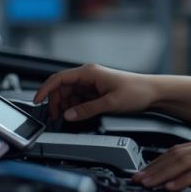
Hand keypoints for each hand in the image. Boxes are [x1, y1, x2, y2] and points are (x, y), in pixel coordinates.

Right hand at [33, 63, 156, 120]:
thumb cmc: (136, 92)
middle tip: (54, 117)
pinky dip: (74, 107)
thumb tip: (68, 115)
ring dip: (65, 105)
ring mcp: (92, 83)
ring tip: (64, 118)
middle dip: (55, 102)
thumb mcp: (110, 103)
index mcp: (89, 73)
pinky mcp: (97, 91)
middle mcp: (89, 76)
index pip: (59, 78)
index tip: (37, 101)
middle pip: (62, 87)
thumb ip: (87, 110)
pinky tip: (76, 115)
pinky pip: (79, 98)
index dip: (45, 89)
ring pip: (69, 94)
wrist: (153, 92)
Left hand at [131, 135, 190, 191]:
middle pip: (175, 154)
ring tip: (147, 184)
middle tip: (138, 178)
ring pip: (182, 162)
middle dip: (153, 167)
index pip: (180, 149)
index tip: (146, 171)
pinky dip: (181, 180)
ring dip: (161, 174)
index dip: (159, 161)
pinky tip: (171, 187)